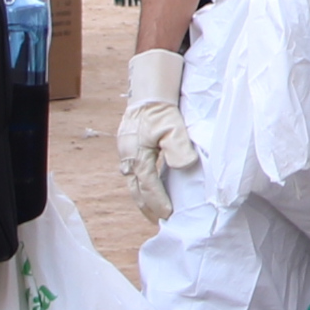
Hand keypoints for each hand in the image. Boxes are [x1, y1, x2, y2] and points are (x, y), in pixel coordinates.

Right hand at [116, 45, 193, 221]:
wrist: (148, 89)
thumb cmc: (161, 107)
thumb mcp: (173, 126)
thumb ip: (178, 147)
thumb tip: (184, 166)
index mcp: (137, 154)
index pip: (148, 186)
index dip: (157, 202)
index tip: (168, 215)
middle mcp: (127, 156)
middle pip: (135, 189)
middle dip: (146, 206)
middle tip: (158, 220)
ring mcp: (125, 152)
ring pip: (132, 181)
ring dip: (142, 197)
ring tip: (153, 210)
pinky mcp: (128, 147)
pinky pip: (132, 172)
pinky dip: (140, 184)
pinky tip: (148, 187)